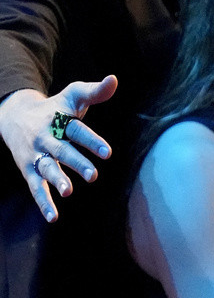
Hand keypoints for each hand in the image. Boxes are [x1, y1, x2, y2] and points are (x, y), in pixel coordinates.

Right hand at [0, 76, 116, 221]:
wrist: (14, 116)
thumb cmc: (55, 108)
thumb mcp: (73, 96)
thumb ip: (95, 91)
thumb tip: (115, 79)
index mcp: (58, 120)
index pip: (77, 130)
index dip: (92, 141)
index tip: (108, 153)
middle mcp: (46, 138)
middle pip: (61, 151)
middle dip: (76, 162)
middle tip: (93, 175)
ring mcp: (36, 155)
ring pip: (46, 168)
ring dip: (57, 180)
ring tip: (69, 192)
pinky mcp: (29, 170)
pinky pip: (36, 187)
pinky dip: (43, 203)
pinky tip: (53, 218)